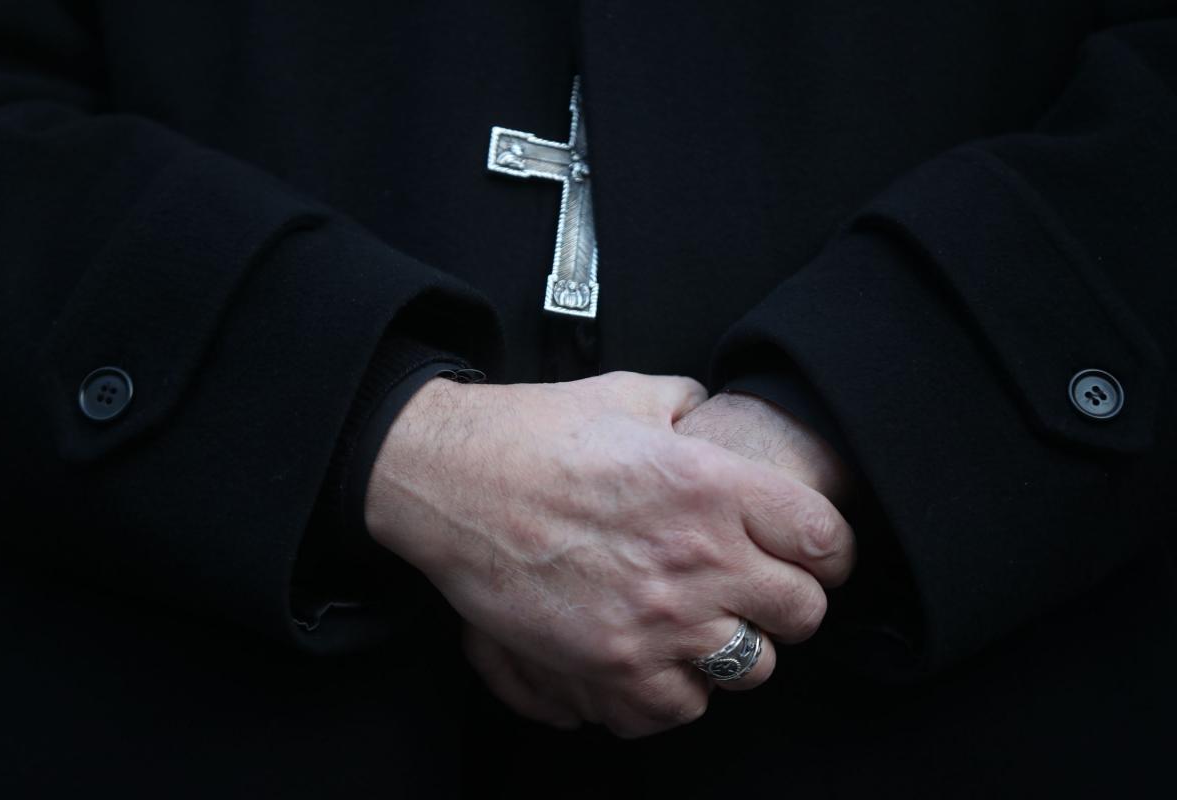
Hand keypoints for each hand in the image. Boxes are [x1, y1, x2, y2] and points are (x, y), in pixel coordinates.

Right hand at [365, 372, 854, 737]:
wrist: (451, 481)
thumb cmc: (535, 433)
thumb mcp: (629, 394)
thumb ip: (689, 409)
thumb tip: (709, 418)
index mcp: (712, 485)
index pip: (825, 540)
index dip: (831, 552)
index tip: (817, 558)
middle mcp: (697, 558)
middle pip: (802, 613)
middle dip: (789, 602)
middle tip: (760, 592)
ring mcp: (655, 622)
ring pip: (751, 668)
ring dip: (735, 648)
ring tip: (705, 627)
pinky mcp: (610, 666)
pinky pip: (680, 708)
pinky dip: (676, 690)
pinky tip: (658, 660)